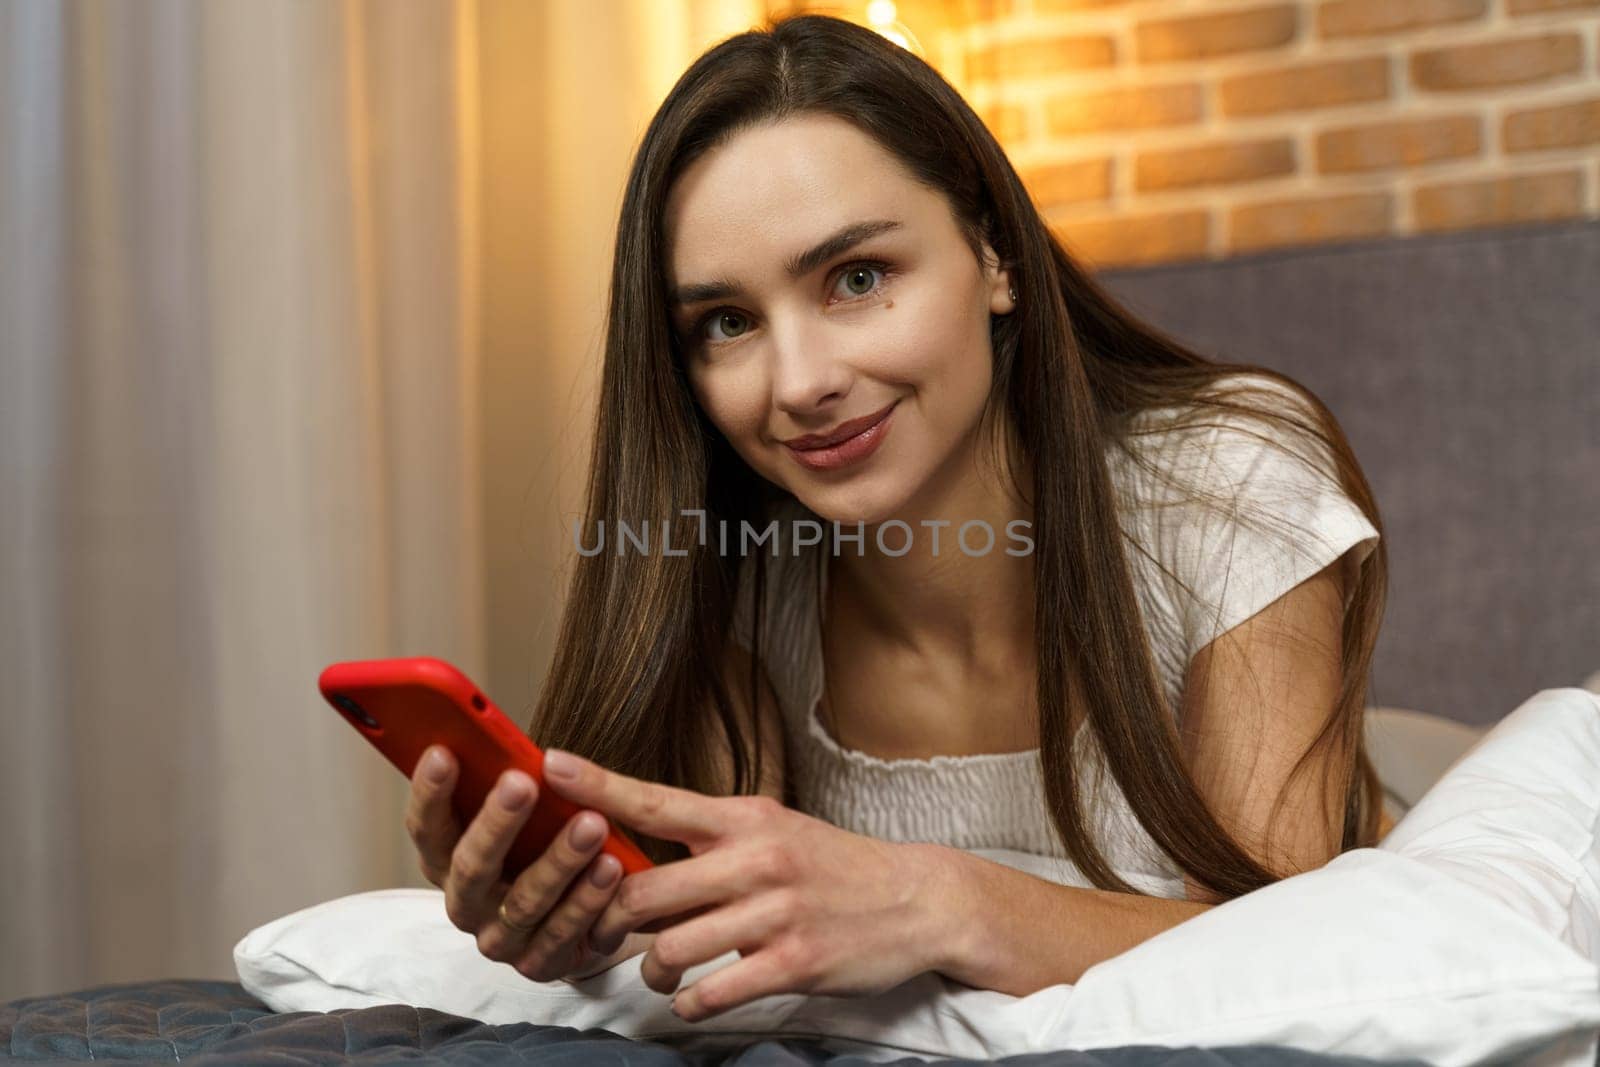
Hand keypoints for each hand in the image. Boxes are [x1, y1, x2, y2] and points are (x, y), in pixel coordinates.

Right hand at [404, 745, 627, 982]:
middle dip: (496, 823)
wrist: (578, 920)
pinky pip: (563, 933)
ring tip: (591, 824)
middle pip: (470, 867)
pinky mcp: (539, 965)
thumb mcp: (524, 816)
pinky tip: (612, 867)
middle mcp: (465, 904)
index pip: (426, 829)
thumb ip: (510, 785)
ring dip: (558, 860)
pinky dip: (589, 899)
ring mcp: (500, 939)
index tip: (443, 751)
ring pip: (524, 901)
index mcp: (447, 862)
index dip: (429, 793)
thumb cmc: (542, 848)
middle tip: (521, 782)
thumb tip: (511, 738)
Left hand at [536, 748, 950, 1021]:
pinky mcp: (796, 962)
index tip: (548, 763)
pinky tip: (696, 997)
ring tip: (662, 973)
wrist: (915, 900)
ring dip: (653, 972)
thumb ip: (710, 842)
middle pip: (646, 892)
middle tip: (603, 935)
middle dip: (611, 923)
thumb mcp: (774, 831)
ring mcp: (777, 912)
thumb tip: (636, 859)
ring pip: (673, 950)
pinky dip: (691, 1003)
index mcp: (745, 819)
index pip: (656, 799)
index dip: (597, 785)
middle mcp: (757, 858)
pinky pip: (714, 992)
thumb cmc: (831, 867)